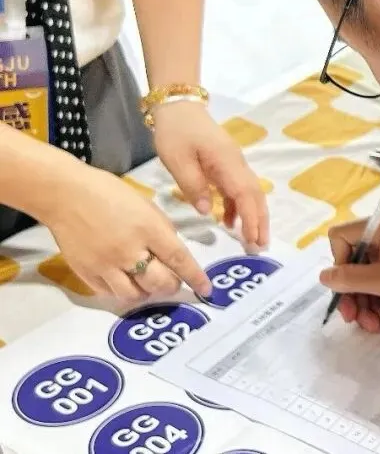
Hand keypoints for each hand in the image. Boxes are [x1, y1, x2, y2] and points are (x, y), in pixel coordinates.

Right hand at [43, 162, 212, 302]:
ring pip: (135, 295)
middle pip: (159, 283)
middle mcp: (129, 251)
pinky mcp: (86, 273)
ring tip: (147, 282)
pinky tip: (124, 281)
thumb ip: (161, 230)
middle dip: (171, 286)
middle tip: (172, 281)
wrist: (65, 195)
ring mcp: (106, 265)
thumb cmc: (108, 193)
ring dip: (147, 292)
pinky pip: (109, 293)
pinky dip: (121, 291)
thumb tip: (173, 252)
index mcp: (148, 229)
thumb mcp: (146, 205)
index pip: (179, 259)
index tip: (206, 289)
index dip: (195, 277)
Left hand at [151, 101, 268, 248]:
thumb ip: (192, 185)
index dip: (251, 218)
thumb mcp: (177, 160)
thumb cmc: (176, 132)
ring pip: (250, 193)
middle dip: (260, 221)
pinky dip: (238, 206)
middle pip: (255, 195)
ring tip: (253, 239)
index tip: (253, 240)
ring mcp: (234, 163)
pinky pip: (238, 188)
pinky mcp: (227, 164)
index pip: (245, 195)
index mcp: (227, 163)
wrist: (179, 107)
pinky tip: (230, 221)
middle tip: (261, 246)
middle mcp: (237, 164)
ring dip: (254, 215)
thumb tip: (206, 211)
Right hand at [319, 213, 379, 332]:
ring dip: (366, 305)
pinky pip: (378, 287)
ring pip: (363, 281)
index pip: (339, 237)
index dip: (339, 262)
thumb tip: (323, 277)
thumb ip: (349, 279)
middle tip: (353, 319)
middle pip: (350, 265)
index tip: (350, 284)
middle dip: (352, 295)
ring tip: (375, 325)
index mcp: (379, 227)